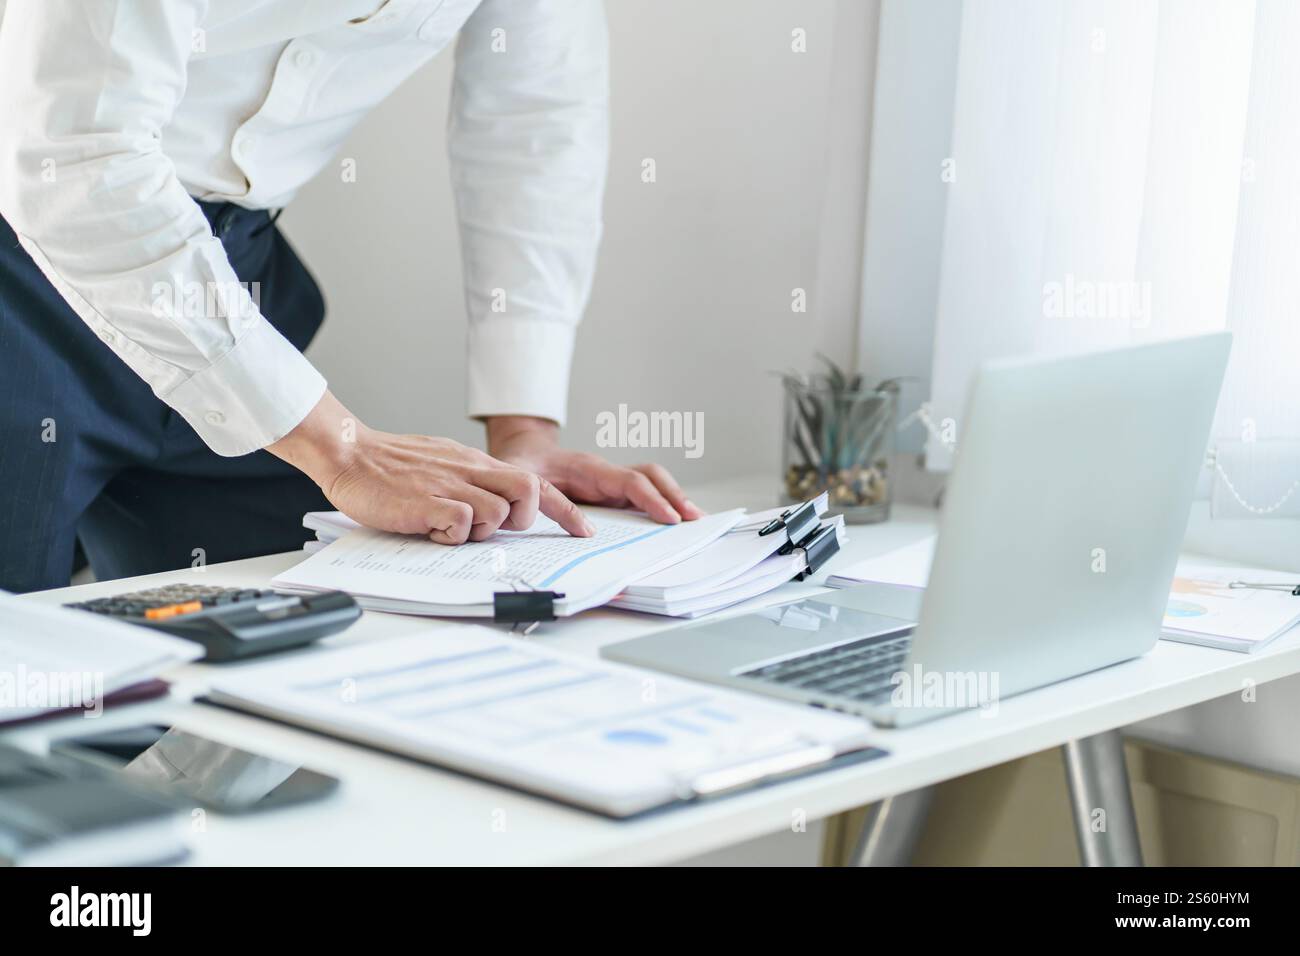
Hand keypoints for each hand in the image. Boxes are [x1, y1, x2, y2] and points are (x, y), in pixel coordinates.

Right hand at [267, 392, 593, 543]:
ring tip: (450, 527)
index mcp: (476, 463)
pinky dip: (452, 536)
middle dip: (522, 517)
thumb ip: (472, 481)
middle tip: (494, 527)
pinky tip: (431, 531)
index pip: (535, 482)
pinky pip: (461, 525)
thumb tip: (496, 508)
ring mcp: (450, 486)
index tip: (584, 530)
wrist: (350, 453)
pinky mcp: (427, 503)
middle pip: (528, 489)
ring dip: (482, 530)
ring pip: (498, 512)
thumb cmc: (391, 465)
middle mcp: (470, 471)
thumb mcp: (444, 463)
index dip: (564, 509)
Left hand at [485, 416, 703, 523]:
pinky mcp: (608, 491)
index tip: (670, 519)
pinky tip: (672, 523)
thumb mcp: (521, 480)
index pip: (628, 481)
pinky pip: (640, 494)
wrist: (519, 451)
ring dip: (673, 499)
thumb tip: (580, 528)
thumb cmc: (519, 465)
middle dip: (674, 496)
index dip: (651, 500)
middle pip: (650, 476)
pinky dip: (660, 504)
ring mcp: (609, 481)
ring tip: (695, 522)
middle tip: (696, 520)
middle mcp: (605, 472)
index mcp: (588, 468)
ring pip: (650, 483)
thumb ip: (543, 499)